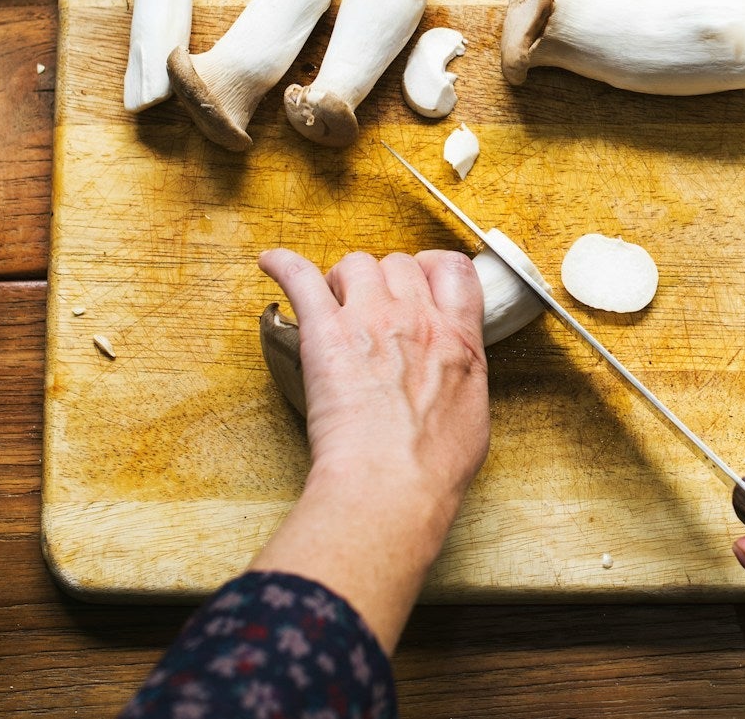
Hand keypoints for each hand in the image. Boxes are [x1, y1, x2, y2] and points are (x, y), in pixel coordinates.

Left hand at [249, 249, 488, 649]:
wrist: (393, 482)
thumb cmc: (432, 466)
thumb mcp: (472, 416)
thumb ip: (463, 380)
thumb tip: (453, 378)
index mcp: (457, 338)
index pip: (454, 271)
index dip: (434, 269)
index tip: (421, 280)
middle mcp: (415, 318)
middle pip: (399, 264)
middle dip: (385, 279)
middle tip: (370, 306)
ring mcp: (368, 320)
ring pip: (356, 265)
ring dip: (344, 279)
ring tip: (333, 302)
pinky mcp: (324, 333)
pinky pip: (301, 278)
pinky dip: (284, 265)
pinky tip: (272, 262)